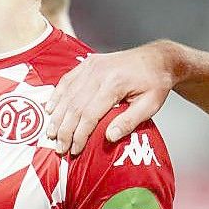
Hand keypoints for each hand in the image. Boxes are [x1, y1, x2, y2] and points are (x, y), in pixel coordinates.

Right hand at [45, 41, 176, 154]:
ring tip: (51, 133)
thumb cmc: (156, 82)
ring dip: (57, 116)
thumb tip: (109, 137)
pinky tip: (50, 109)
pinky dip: (57, 95)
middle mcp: (99, 72)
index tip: (75, 150)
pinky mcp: (88, 63)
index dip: (80, 135)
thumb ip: (129, 121)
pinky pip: (67, 80)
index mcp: (115, 83)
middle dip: (65, 130)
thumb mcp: (151, 105)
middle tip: (60, 147)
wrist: (158, 58)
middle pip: (74, 105)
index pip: (90, 114)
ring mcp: (91, 65)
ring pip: (67, 94)